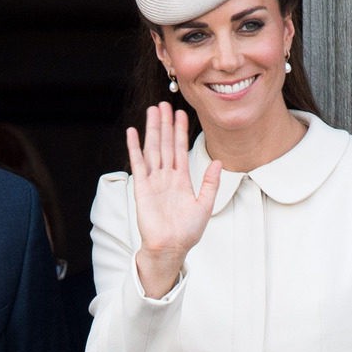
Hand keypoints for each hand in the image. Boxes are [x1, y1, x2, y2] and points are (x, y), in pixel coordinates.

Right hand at [126, 102, 221, 297]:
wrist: (171, 247)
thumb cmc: (188, 231)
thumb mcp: (205, 204)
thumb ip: (210, 182)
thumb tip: (218, 162)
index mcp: (182, 179)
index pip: (180, 149)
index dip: (180, 131)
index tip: (180, 113)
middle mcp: (166, 177)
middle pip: (166, 144)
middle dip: (165, 124)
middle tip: (164, 104)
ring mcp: (153, 181)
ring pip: (153, 149)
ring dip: (152, 130)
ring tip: (152, 111)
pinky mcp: (142, 188)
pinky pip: (138, 164)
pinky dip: (134, 148)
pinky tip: (132, 133)